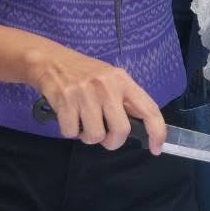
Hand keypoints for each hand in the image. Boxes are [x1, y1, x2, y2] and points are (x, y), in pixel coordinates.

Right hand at [26, 45, 164, 151]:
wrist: (52, 61)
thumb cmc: (86, 74)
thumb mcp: (112, 80)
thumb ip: (125, 101)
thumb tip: (141, 127)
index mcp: (123, 81)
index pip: (149, 109)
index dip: (157, 132)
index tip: (156, 149)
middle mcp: (107, 86)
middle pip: (121, 130)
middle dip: (113, 142)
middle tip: (105, 136)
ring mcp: (85, 93)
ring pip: (95, 136)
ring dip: (88, 137)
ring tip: (84, 123)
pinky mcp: (65, 101)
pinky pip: (71, 133)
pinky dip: (70, 131)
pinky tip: (69, 117)